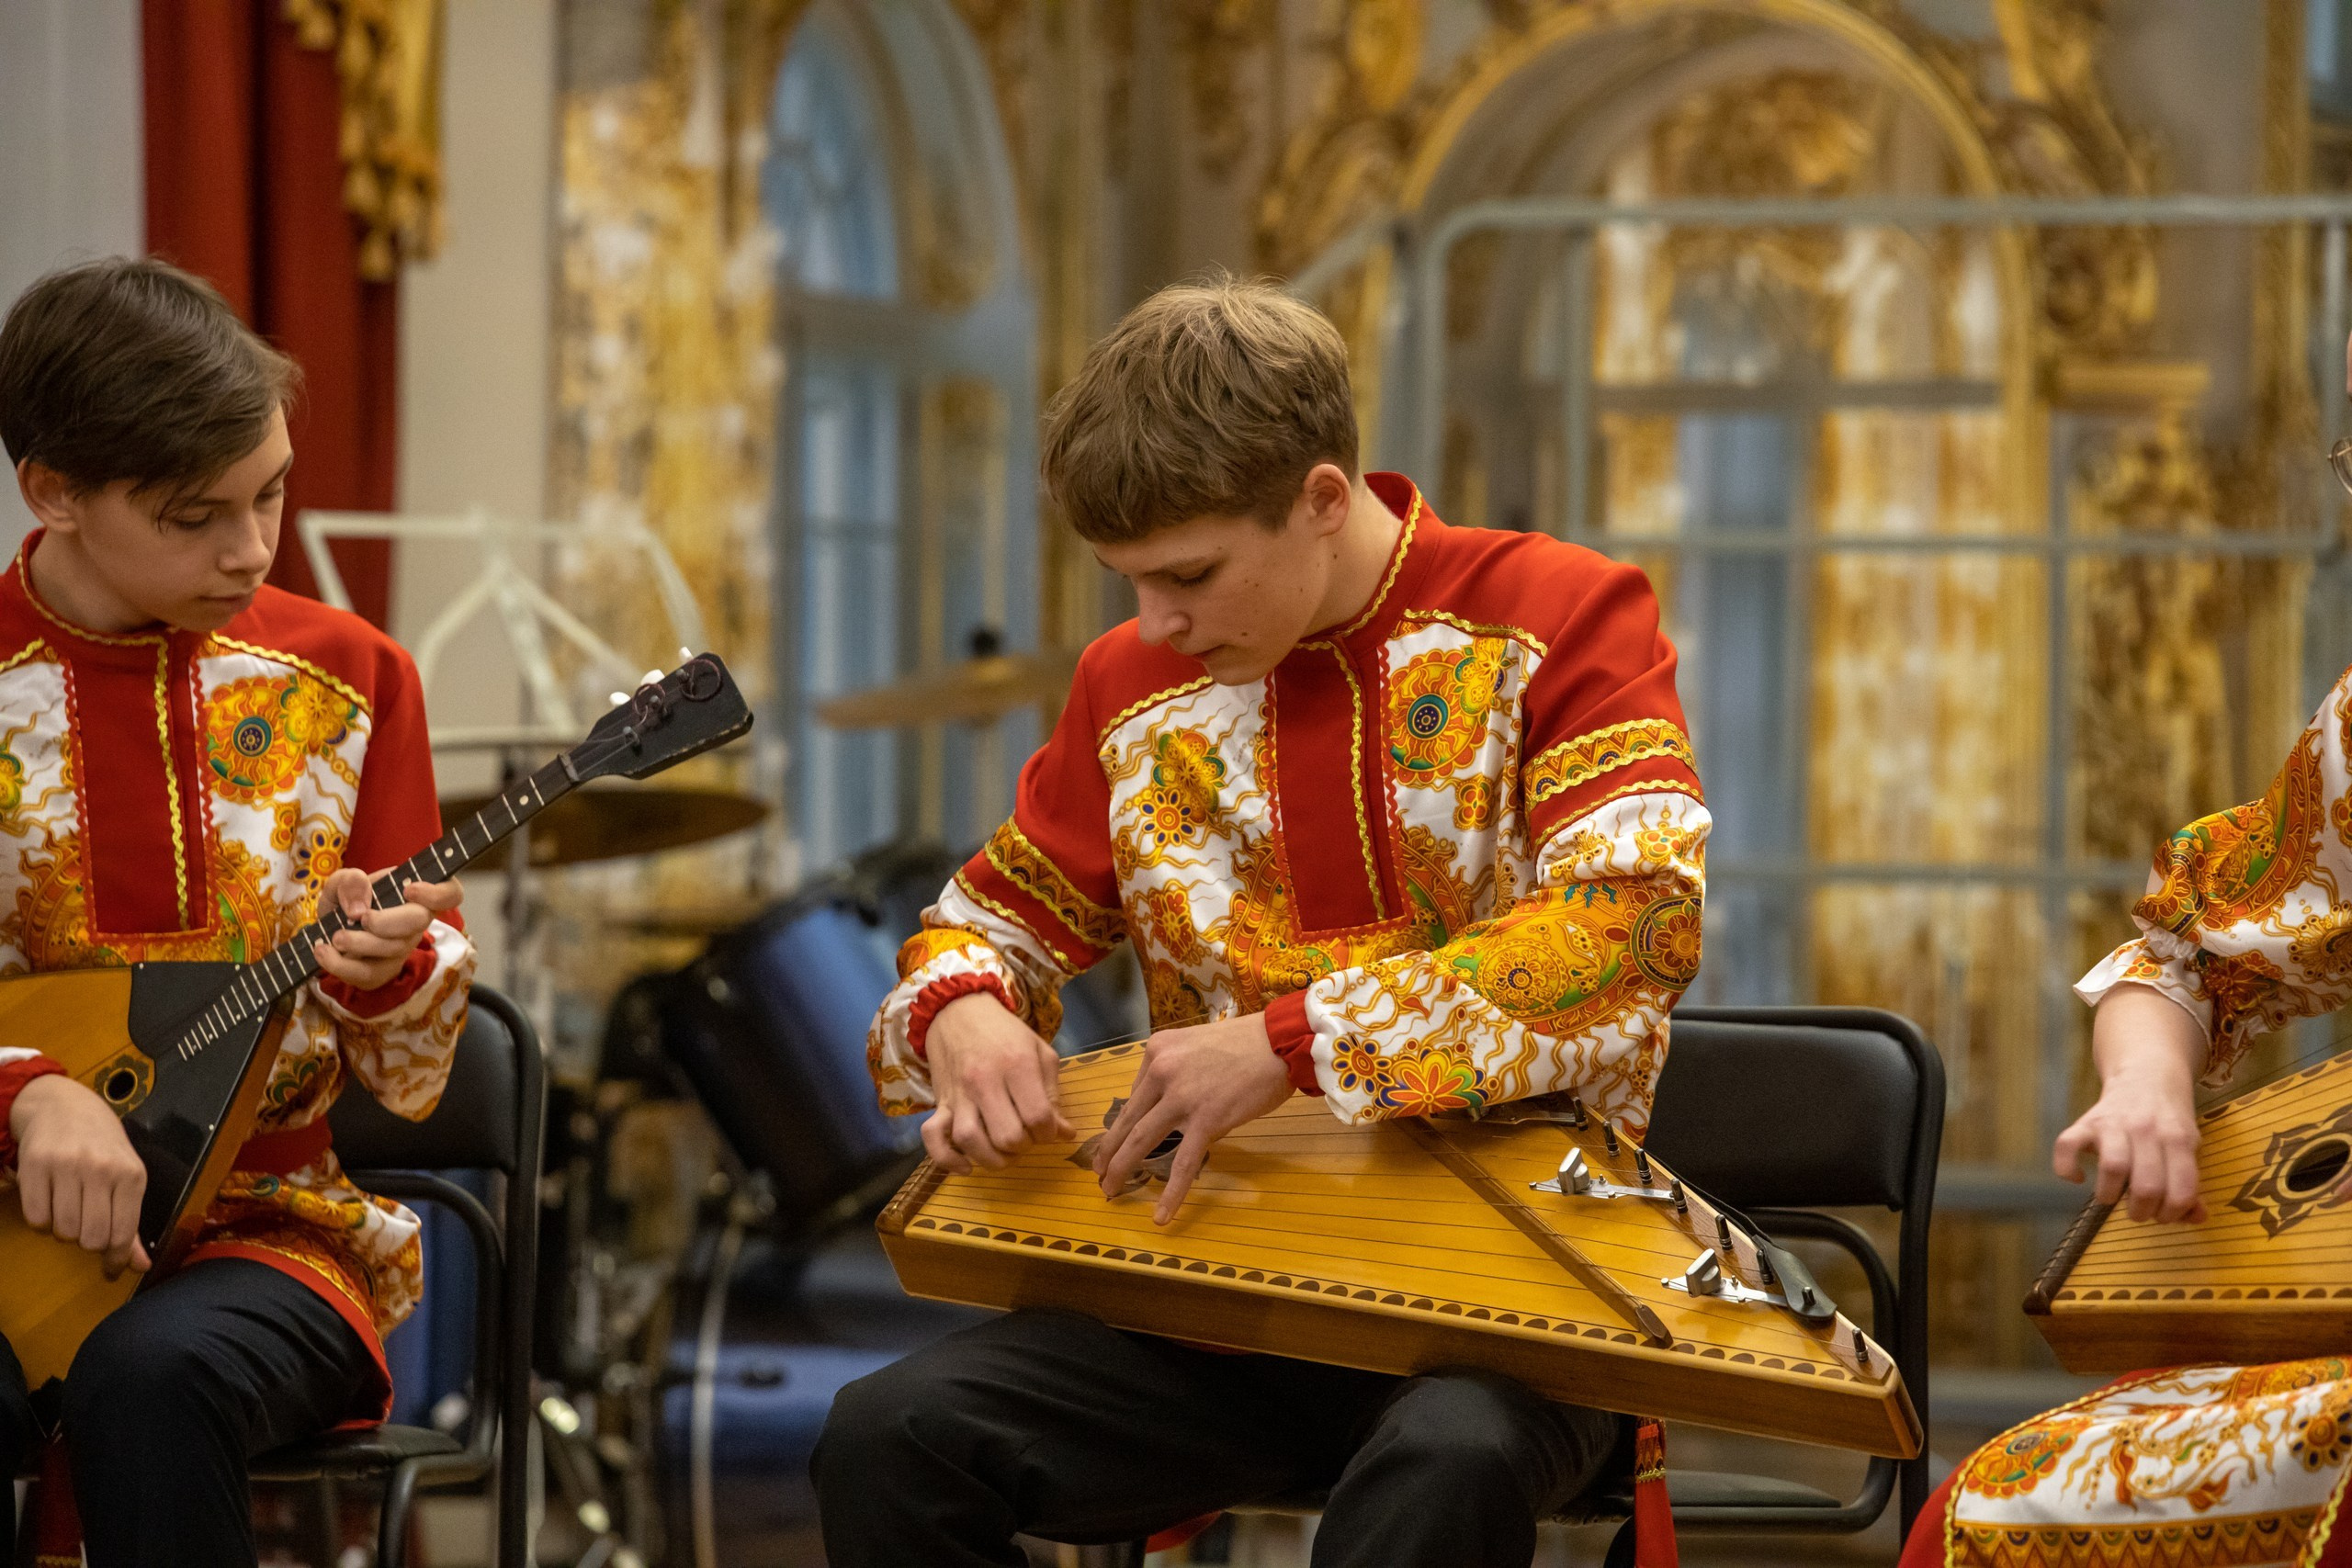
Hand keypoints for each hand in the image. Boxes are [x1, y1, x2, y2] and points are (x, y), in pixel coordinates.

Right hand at [11, 1073, 149, 1277]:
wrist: (65, 1107)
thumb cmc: (102, 1148)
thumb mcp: (126, 1179)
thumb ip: (131, 1224)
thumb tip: (140, 1266)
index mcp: (131, 1175)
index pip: (122, 1234)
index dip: (114, 1260)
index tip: (109, 1270)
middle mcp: (101, 1169)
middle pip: (91, 1238)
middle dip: (88, 1243)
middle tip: (87, 1227)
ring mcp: (66, 1166)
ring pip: (62, 1231)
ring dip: (64, 1232)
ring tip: (69, 1210)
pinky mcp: (35, 1165)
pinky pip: (35, 1218)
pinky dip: (41, 1222)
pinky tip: (49, 1203)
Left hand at [312, 868, 461, 988]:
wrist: (328, 929)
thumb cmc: (347, 900)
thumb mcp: (342, 881)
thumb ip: (350, 881)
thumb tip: (359, 908)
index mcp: (415, 894)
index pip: (450, 894)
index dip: (438, 894)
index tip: (409, 890)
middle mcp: (415, 923)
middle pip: (419, 923)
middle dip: (387, 922)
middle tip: (361, 918)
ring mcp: (401, 950)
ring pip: (393, 950)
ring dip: (360, 943)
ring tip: (335, 936)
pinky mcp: (381, 972)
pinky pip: (369, 975)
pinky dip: (341, 965)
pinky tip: (323, 952)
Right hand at [921, 992, 1072, 1173]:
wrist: (959, 1011)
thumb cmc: (1006, 1033)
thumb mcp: (1039, 1052)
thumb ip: (1053, 1094)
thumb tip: (1065, 1134)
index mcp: (1017, 1065)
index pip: (1038, 1117)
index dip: (1050, 1134)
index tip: (1050, 1130)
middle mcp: (984, 1081)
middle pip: (1007, 1136)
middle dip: (1024, 1147)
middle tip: (1027, 1137)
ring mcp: (958, 1094)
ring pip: (970, 1141)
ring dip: (993, 1158)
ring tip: (1005, 1152)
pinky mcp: (939, 1102)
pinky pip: (934, 1137)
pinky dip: (947, 1159)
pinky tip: (967, 1166)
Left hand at [1093, 1014, 1293, 1224]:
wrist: (1280, 1041)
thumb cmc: (1246, 1042)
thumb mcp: (1195, 1043)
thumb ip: (1175, 1069)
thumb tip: (1166, 1104)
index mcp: (1156, 1051)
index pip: (1135, 1093)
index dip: (1126, 1123)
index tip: (1121, 1140)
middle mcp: (1161, 1072)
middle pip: (1127, 1120)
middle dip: (1108, 1151)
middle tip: (1099, 1173)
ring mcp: (1181, 1098)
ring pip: (1140, 1141)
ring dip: (1122, 1169)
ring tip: (1111, 1190)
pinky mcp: (1206, 1121)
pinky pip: (1184, 1164)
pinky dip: (1171, 1193)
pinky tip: (1161, 1215)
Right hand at [2052, 983, 2207, 1223]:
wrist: (2146, 1072)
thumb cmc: (2169, 1118)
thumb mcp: (2188, 1145)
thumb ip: (2190, 1182)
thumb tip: (2197, 1219)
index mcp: (2178, 1139)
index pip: (2180, 1190)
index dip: (2173, 1214)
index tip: (2164, 1215)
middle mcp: (2146, 1130)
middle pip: (2146, 1186)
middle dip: (2142, 1212)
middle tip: (2139, 1211)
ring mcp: (2113, 1123)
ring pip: (2112, 1168)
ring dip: (2109, 1195)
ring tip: (2111, 1198)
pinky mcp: (2085, 1120)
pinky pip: (2067, 1146)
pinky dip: (2067, 1168)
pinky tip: (2078, 1177)